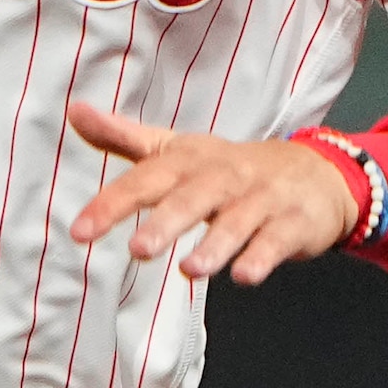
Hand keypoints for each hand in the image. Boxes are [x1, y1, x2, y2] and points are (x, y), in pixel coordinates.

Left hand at [64, 96, 355, 286]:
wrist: (314, 171)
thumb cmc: (231, 168)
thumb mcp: (177, 150)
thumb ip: (124, 137)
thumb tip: (73, 111)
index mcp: (190, 160)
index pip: (146, 179)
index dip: (112, 204)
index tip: (80, 231)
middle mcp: (224, 176)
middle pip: (193, 197)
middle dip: (166, 223)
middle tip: (139, 250)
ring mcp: (262, 199)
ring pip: (237, 221)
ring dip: (215, 245)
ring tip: (191, 269)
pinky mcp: (293, 223)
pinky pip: (277, 240)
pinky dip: (262, 257)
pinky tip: (245, 276)